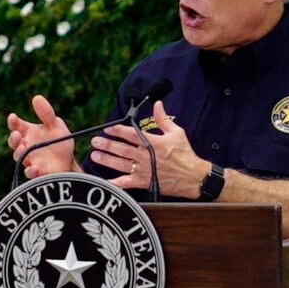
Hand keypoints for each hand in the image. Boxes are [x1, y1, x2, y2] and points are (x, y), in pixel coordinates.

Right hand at [5, 94, 74, 176]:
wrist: (70, 161)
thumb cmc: (59, 141)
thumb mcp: (56, 124)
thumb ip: (46, 113)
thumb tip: (37, 97)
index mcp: (28, 132)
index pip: (16, 125)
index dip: (12, 121)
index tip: (12, 117)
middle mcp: (26, 145)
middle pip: (14, 142)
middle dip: (13, 139)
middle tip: (17, 135)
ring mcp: (29, 159)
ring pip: (19, 157)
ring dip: (19, 153)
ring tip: (23, 148)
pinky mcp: (37, 172)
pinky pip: (30, 173)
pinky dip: (31, 171)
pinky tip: (34, 167)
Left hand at [89, 100, 208, 197]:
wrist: (193, 177)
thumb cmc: (185, 155)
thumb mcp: (176, 133)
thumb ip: (163, 119)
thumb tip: (157, 104)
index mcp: (153, 143)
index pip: (131, 134)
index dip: (118, 130)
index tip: (107, 128)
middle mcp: (146, 156)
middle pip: (122, 149)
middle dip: (107, 144)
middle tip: (95, 141)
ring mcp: (144, 170)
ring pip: (121, 164)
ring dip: (107, 159)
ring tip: (95, 155)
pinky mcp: (144, 182)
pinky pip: (127, 183)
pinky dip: (116, 183)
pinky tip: (105, 181)